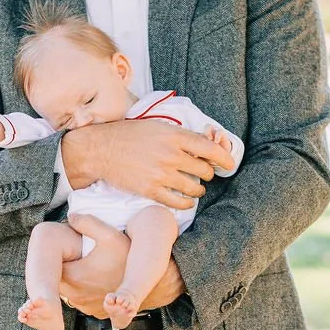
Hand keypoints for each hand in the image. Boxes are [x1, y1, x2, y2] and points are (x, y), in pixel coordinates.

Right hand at [60, 119, 234, 208]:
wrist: (101, 150)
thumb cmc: (129, 135)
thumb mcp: (157, 126)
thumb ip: (180, 135)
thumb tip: (204, 142)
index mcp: (175, 136)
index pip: (210, 149)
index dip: (224, 158)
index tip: (229, 164)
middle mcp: (171, 155)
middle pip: (204, 171)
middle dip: (207, 173)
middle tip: (203, 174)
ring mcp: (162, 174)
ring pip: (195, 188)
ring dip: (198, 189)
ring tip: (195, 187)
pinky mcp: (151, 190)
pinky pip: (179, 202)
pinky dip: (186, 202)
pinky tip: (186, 199)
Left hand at [60, 217, 186, 316]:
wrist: (148, 284)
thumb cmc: (128, 259)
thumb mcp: (110, 236)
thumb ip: (88, 223)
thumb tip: (71, 217)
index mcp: (73, 276)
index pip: (50, 266)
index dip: (57, 255)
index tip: (66, 248)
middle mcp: (75, 295)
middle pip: (57, 279)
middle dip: (62, 267)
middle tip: (73, 255)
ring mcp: (84, 306)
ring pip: (68, 291)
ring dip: (72, 280)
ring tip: (83, 266)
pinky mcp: (94, 313)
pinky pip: (81, 300)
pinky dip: (84, 291)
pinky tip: (94, 280)